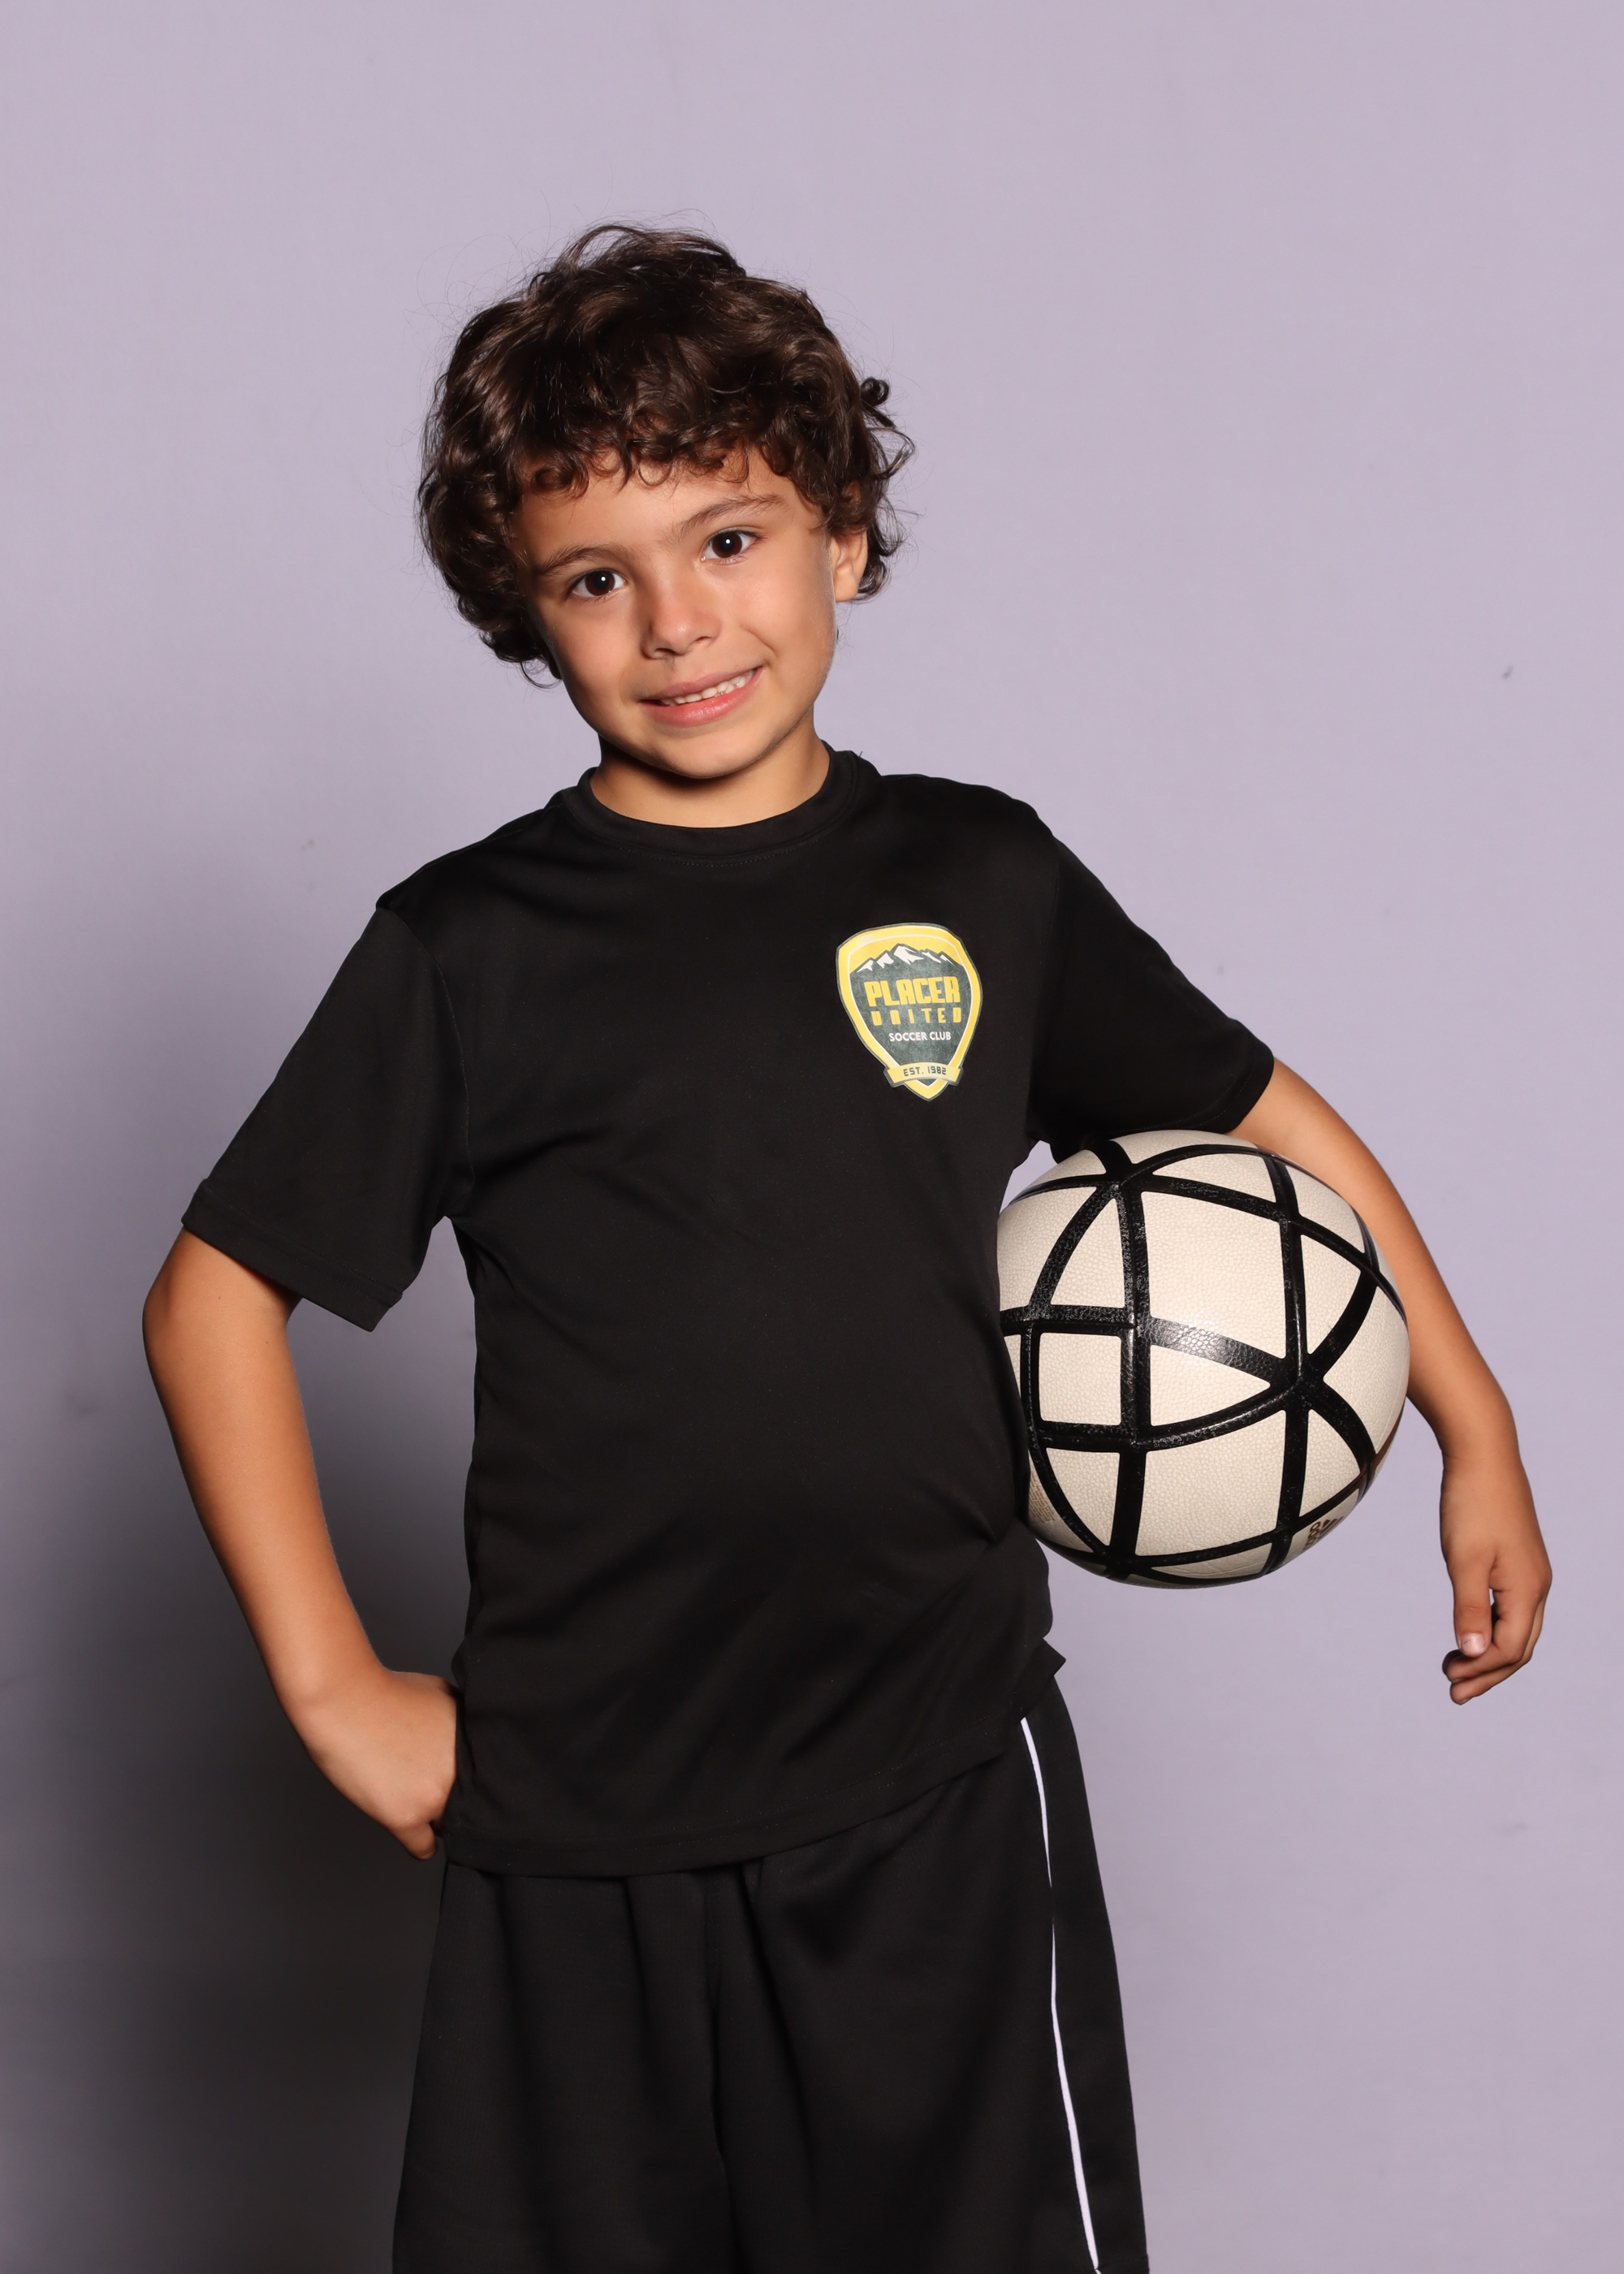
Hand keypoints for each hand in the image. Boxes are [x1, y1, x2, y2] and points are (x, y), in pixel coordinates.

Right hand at [292, 1665, 458, 1856]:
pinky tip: (413, 1831)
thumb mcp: (441, 1693)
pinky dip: (418, 1843)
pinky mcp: (406, 1818)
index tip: (453, 1780)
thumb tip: (467, 1736)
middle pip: (468, 1805)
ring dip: (433, 1818)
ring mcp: (434, 1798)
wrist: (346, 1701)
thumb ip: (459, 1721)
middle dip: (450, 1796)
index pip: (485, 1780)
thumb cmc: (385, 1692)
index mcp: (472, 1745)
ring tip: (415, 1802)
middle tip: (429, 1787)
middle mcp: (460, 1773)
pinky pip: (423, 1848)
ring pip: (446, 1826)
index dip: (468, 1780)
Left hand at [1438, 1439, 1550, 1703]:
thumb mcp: (1464, 1560)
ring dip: (1489, 1654)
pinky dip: (1492, 1628)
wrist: (1483, 1454)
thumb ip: (1470, 1608)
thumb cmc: (1471, 1504)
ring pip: (1518, 1629)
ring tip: (1457, 1669)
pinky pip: (1512, 1609)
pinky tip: (1471, 1631)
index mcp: (1528, 1589)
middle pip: (1519, 1647)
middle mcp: (1537, 1585)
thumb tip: (1475, 1655)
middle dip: (1488, 1674)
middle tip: (1453, 1692)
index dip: (1482, 1672)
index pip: (1510, 1650)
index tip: (1448, 1680)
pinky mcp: (1519, 1561)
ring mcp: (1531, 1573)